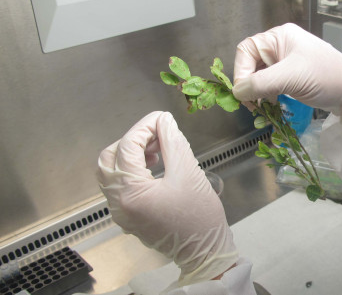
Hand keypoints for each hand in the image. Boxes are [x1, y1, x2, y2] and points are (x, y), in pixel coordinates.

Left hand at [97, 111, 236, 284]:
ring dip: (130, 155)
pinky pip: (120, 186)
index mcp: (130, 192)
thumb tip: (163, 121)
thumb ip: (172, 141)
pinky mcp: (128, 217)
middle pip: (109, 159)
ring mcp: (121, 212)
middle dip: (131, 141)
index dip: (144, 127)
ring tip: (156, 150)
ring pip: (111, 173)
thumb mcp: (188, 171)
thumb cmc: (199, 215)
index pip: (127, 147)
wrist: (204, 251)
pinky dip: (131, 171)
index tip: (162, 118)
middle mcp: (118, 203)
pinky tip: (154, 167)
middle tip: (157, 134)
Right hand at [233, 23, 341, 128]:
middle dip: (248, 84)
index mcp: (280, 37)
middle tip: (250, 104)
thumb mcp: (291, 78)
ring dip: (257, 92)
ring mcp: (288, 62)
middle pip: (252, 63)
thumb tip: (237, 91)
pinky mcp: (294, 77)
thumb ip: (261, 83)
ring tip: (260, 107)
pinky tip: (270, 105)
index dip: (241, 72)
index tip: (243, 93)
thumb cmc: (328, 78)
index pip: (247, 50)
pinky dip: (267, 95)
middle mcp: (282, 46)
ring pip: (260, 76)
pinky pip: (271, 84)